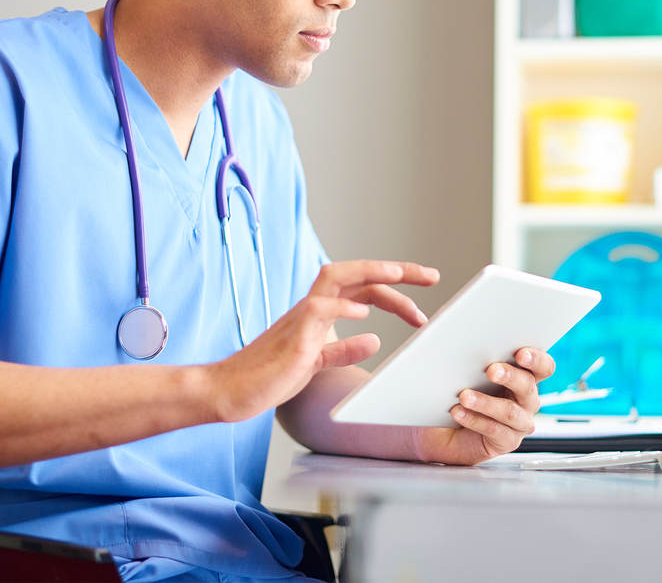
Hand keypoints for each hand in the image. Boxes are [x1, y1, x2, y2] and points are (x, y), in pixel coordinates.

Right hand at [205, 260, 437, 421]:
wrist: (229, 392)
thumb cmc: (269, 377)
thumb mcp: (316, 363)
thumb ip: (342, 350)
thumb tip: (373, 339)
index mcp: (319, 312)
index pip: (363, 287)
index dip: (395, 287)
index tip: (425, 291)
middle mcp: (311, 307)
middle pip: (356, 273)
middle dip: (396, 270)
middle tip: (432, 275)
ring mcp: (300, 320)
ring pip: (336, 279)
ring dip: (371, 274)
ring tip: (400, 275)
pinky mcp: (292, 339)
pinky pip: (318, 311)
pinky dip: (342, 308)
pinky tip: (364, 314)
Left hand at [412, 347, 554, 465]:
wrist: (444, 430)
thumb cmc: (458, 392)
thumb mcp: (459, 367)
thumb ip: (455, 343)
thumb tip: (427, 318)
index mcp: (523, 376)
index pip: (543, 366)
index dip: (537, 359)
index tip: (520, 352)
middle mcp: (527, 399)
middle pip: (528, 386)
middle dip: (510, 376)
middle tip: (491, 369)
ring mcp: (519, 422)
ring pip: (510, 411)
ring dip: (486, 402)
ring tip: (463, 395)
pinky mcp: (506, 441)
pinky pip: (495, 431)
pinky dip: (475, 420)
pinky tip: (458, 412)